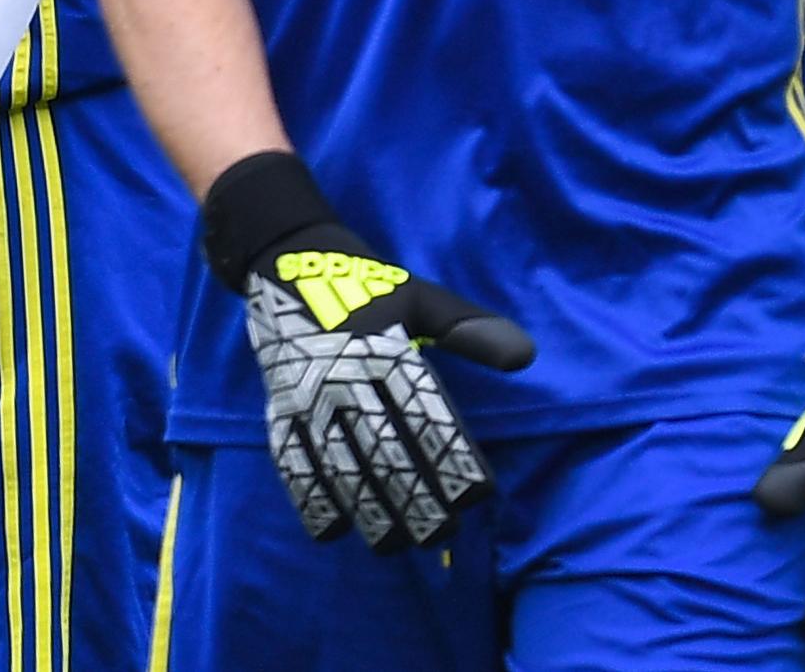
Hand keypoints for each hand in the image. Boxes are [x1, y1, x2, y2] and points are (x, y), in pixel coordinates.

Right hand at [203, 151, 534, 552]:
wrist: (285, 259)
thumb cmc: (366, 284)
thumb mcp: (420, 298)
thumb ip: (470, 331)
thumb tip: (526, 356)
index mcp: (386, 350)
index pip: (426, 416)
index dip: (454, 459)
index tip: (480, 495)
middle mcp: (346, 377)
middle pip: (384, 450)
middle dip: (415, 499)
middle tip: (443, 534)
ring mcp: (307, 396)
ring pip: (340, 466)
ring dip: (368, 510)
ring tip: (396, 545)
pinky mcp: (278, 406)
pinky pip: (291, 461)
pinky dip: (309, 499)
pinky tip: (332, 531)